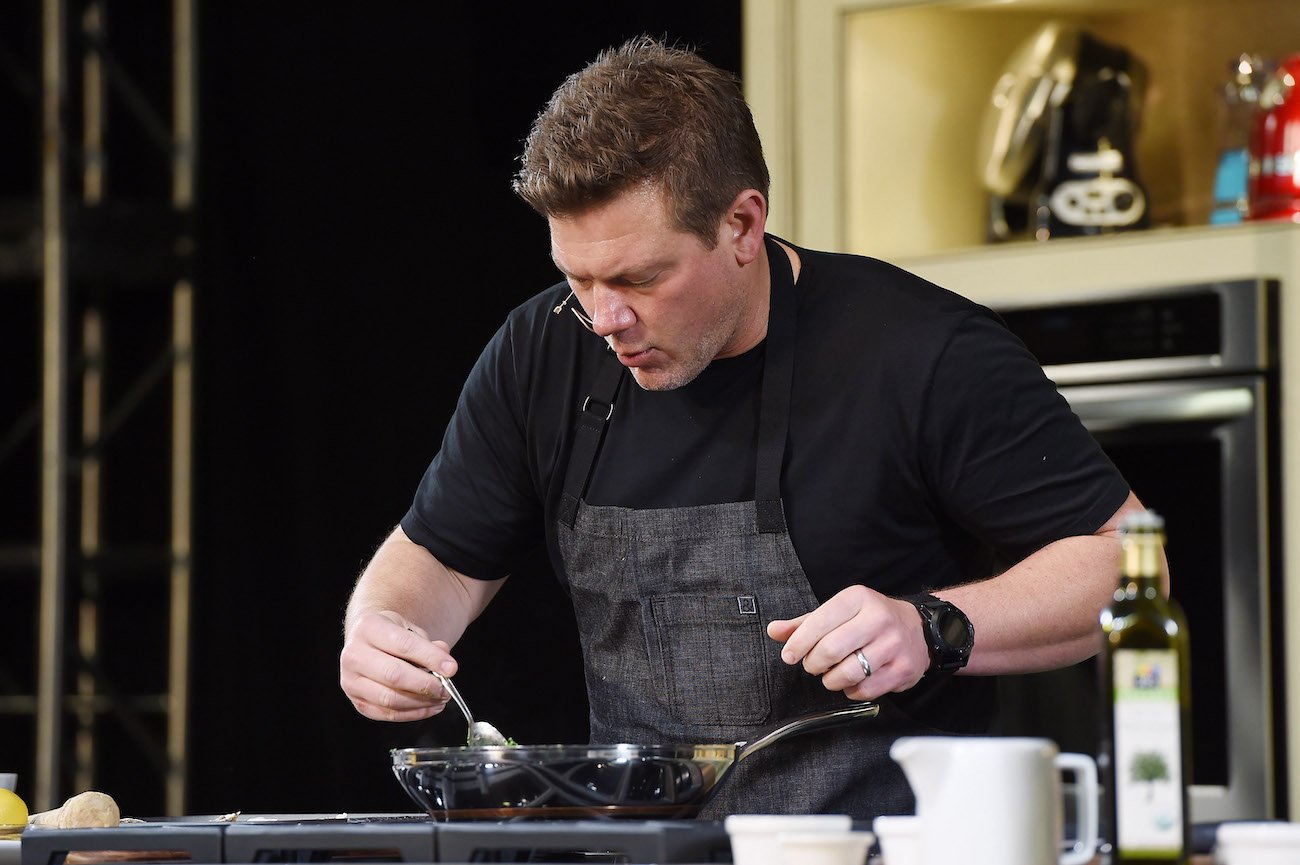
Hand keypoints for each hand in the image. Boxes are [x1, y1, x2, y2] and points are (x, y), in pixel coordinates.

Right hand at [339, 610, 458, 721]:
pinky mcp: (356, 701)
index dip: (430, 658)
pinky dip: (412, 713)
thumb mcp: (410, 629)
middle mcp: (354, 654)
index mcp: (368, 628)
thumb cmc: (391, 636)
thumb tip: (446, 666)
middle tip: (446, 689)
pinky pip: (387, 714)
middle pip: (393, 675)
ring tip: (440, 698)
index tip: (452, 668)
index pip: (403, 645)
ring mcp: (350, 680)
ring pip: (389, 699)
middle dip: (425, 685)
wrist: (367, 642)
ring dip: (421, 702)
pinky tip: (429, 707)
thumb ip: (429, 645)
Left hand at [766, 585, 929, 700]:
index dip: (798, 643)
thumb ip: (805, 623)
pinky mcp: (902, 669)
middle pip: (831, 649)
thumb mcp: (839, 612)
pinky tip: (852, 682)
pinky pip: (865, 690)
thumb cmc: (871, 620)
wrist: (918, 629)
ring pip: (847, 673)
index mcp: (857, 598)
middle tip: (812, 665)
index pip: (818, 622)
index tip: (789, 655)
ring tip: (831, 674)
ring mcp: (893, 645)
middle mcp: (878, 618)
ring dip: (831, 680)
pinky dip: (851, 691)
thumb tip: (774, 631)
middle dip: (813, 663)